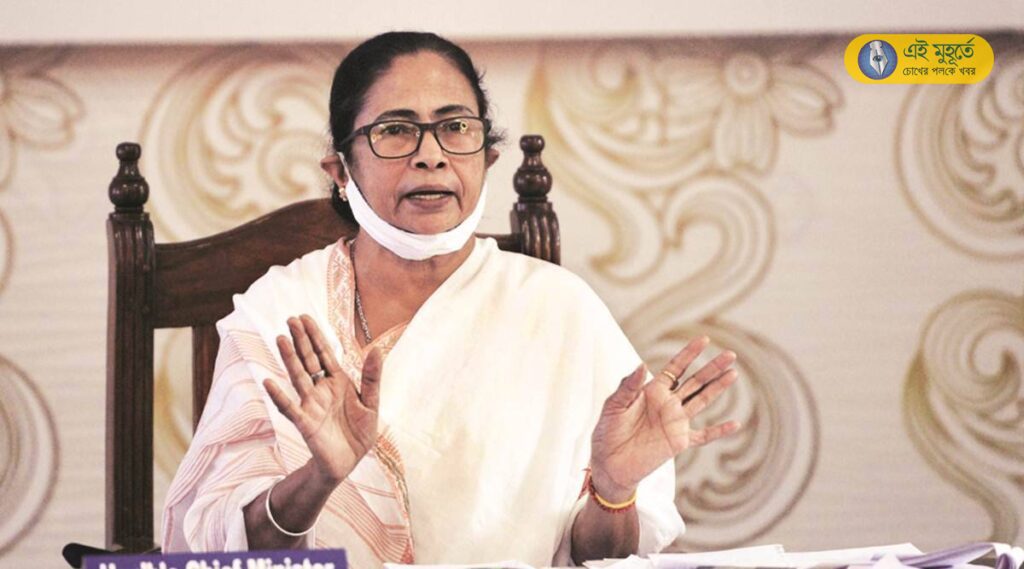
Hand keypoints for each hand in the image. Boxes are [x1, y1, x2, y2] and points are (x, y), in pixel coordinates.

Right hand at [263, 314, 381, 487]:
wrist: (350, 462)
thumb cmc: (359, 432)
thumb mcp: (371, 402)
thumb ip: (372, 377)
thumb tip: (376, 349)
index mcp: (337, 382)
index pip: (324, 354)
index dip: (315, 336)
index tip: (304, 316)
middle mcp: (321, 390)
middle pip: (308, 361)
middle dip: (300, 341)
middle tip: (290, 319)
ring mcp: (310, 405)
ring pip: (298, 377)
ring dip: (289, 359)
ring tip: (280, 338)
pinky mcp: (305, 423)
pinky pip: (290, 408)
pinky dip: (279, 396)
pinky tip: (269, 382)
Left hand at [589, 336, 740, 501]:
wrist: (609, 464)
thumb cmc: (607, 432)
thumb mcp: (613, 406)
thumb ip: (628, 386)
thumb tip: (642, 364)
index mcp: (652, 391)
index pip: (675, 368)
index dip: (689, 354)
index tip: (704, 339)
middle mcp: (667, 403)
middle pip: (695, 381)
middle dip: (712, 367)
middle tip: (731, 354)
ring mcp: (675, 422)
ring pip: (702, 401)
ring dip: (717, 388)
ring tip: (733, 373)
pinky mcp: (678, 442)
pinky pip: (703, 435)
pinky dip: (719, 431)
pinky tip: (735, 424)